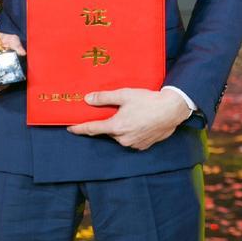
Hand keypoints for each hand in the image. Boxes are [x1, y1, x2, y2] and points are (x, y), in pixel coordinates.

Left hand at [66, 87, 191, 150]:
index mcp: (116, 126)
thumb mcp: (124, 95)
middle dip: (106, 123)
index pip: (92, 129)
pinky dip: (130, 132)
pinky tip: (137, 121)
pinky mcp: (143, 146)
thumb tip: (88, 99)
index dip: (80, 129)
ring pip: (119, 136)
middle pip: (107, 132)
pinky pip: (130, 139)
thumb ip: (104, 97)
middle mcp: (123, 139)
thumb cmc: (148, 101)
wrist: (171, 110)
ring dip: (119, 127)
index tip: (70, 129)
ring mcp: (134, 144)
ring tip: (129, 114)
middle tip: (112, 111)